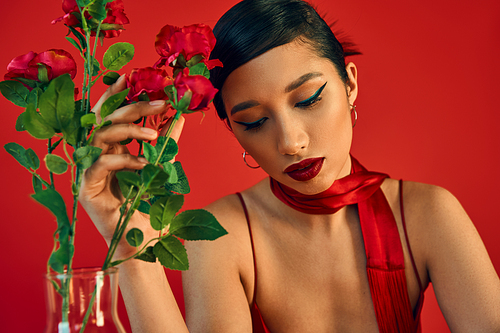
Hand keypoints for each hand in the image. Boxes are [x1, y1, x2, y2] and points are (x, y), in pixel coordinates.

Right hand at [79, 75, 184, 256]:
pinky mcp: (86, 189)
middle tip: (158, 102)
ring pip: (99, 137)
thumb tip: (179, 116)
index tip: (130, 77)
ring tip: (154, 135)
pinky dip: (124, 160)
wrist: (141, 244)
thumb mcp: (160, 167)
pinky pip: (100, 165)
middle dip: (131, 107)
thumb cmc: (149, 208)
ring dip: (129, 130)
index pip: (107, 115)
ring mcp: (88, 172)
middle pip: (104, 120)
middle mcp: (95, 156)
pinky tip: (145, 164)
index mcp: (108, 149)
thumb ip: (166, 143)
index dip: (115, 95)